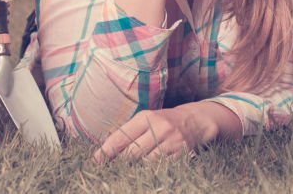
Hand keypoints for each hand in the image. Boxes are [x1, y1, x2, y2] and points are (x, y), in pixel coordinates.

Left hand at [92, 102, 234, 162]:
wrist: (197, 120)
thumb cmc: (165, 122)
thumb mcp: (148, 120)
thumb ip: (130, 133)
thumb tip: (105, 153)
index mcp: (146, 117)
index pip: (121, 136)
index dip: (106, 151)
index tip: (95, 162)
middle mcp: (159, 126)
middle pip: (132, 152)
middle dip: (120, 164)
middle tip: (110, 171)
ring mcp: (171, 140)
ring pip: (146, 162)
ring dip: (134, 170)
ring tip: (126, 174)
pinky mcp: (182, 152)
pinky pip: (161, 167)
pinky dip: (151, 172)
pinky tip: (145, 174)